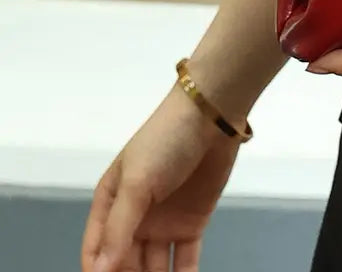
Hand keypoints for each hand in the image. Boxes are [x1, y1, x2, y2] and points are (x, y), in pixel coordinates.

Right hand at [81, 87, 240, 271]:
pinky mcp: (192, 223)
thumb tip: (99, 271)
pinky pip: (184, 260)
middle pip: (125, 263)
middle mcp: (135, 217)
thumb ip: (119, 228)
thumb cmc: (166, 141)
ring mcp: (164, 222)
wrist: (213, 117)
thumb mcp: (137, 181)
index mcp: (111, 202)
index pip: (97, 250)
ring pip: (154, 267)